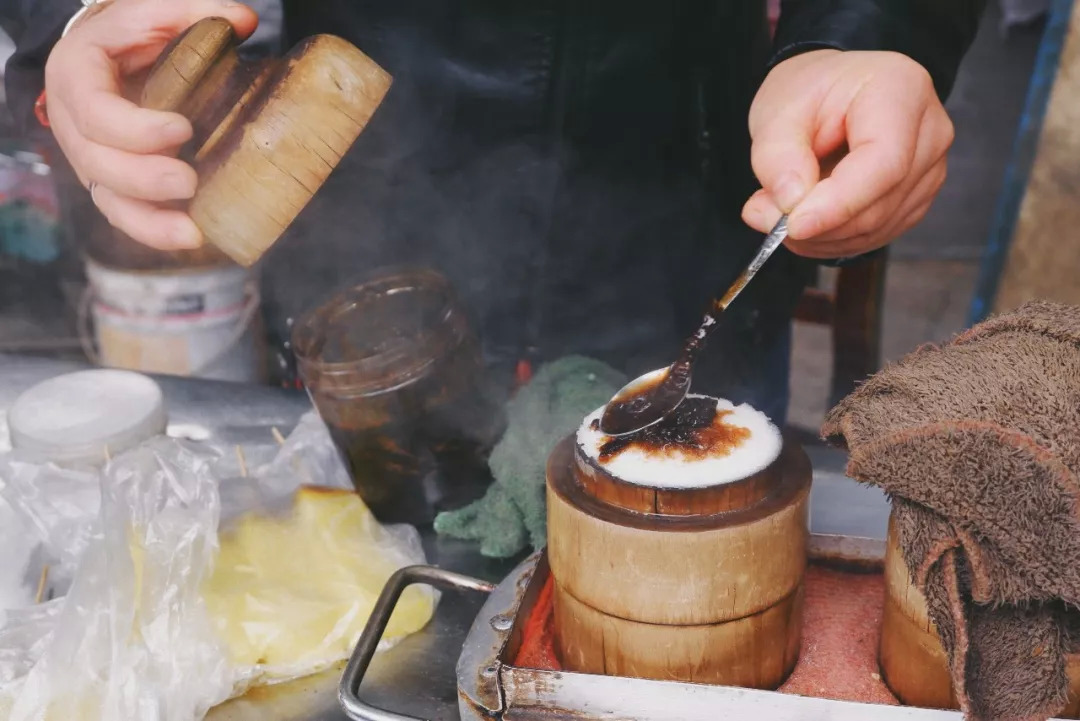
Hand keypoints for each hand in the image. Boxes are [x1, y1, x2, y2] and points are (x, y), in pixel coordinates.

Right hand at [44, 0, 257, 249]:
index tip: (182, 130)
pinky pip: (127, 216)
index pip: (94, 110)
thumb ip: (194, 11)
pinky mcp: (114, 184)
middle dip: (143, 179)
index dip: (134, 128)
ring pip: (109, 199)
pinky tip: (190, 238)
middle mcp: (74, 124)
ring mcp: (93, 159)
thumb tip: (243, 21)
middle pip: (97, 163)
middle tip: (189, 182)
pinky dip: (155, 232)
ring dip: (148, 221)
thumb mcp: (154, 12)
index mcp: (77, 76)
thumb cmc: (134, 34)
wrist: (115, 54)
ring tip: (191, 233)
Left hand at [742, 49, 953, 258]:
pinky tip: (805, 220)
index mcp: (902, 91)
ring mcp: (929, 169)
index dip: (838, 203)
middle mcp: (929, 132)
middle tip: (762, 214)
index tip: (793, 224)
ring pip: (875, 228)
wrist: (831, 91)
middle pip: (880, 204)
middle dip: (817, 224)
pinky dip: (832, 239)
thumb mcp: (778, 110)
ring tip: (777, 210)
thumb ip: (778, 157)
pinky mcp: (915, 199)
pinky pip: (875, 236)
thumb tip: (790, 204)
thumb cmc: (810, 91)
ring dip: (819, 235)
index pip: (883, 163)